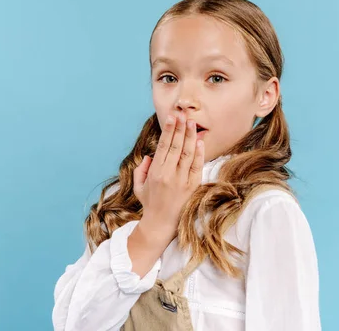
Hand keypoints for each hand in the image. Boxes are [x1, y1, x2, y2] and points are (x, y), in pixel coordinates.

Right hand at [133, 113, 204, 238]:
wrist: (161, 224)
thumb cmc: (149, 203)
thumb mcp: (139, 186)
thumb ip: (141, 169)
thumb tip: (149, 156)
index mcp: (155, 172)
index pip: (164, 146)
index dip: (169, 130)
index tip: (172, 118)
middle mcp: (169, 174)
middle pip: (176, 146)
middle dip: (180, 128)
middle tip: (183, 114)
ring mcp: (182, 180)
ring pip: (188, 153)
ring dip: (190, 136)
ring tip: (192, 123)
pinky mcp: (192, 186)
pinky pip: (197, 166)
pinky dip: (199, 153)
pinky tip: (199, 141)